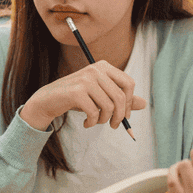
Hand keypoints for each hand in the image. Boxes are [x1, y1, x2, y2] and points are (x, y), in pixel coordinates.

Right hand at [19, 60, 146, 130]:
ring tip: (96, 122)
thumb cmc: (77, 98)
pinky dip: (92, 122)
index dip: (129, 102)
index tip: (124, 115)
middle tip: (113, 125)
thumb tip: (144, 104)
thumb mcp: (100, 96)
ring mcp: (86, 79)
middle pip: (121, 97)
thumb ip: (121, 99)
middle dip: (119, 116)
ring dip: (104, 120)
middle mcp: (96, 69)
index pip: (129, 83)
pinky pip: (94, 112)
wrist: (48, 99)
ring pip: (108, 106)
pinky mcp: (76, 92)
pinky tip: (86, 123)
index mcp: (104, 66)